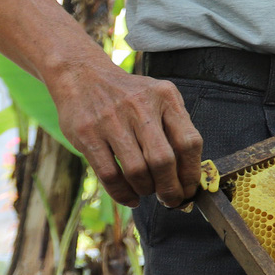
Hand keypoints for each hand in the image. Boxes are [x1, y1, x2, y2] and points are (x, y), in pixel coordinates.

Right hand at [47, 59, 204, 207]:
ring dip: (146, 189)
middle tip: (171, 200)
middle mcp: (140, 106)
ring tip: (147, 191)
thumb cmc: (128, 95)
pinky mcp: (88, 134)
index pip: (189, 142)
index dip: (191, 172)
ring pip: (136, 171)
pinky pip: (109, 175)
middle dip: (170, 189)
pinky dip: (122, 194)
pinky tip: (130, 197)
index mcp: (165, 97)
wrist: (82, 75)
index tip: (190, 189)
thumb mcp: (158, 96)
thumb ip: (176, 126)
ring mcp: (111, 120)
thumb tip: (190, 173)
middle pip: (163, 160)